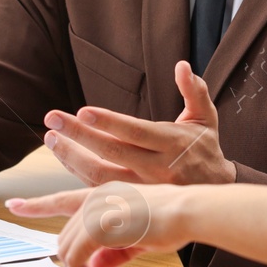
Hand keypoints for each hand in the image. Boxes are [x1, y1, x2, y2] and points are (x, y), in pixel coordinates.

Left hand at [7, 182, 190, 266]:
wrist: (188, 211)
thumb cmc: (174, 220)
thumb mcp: (140, 238)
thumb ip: (113, 253)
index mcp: (105, 193)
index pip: (62, 199)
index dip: (35, 205)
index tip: (14, 205)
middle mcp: (95, 198)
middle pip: (66, 239)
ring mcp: (93, 211)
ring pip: (67, 252)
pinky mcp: (96, 227)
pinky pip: (76, 262)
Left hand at [45, 60, 234, 185]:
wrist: (215, 193)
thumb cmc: (206, 149)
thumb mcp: (206, 119)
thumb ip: (194, 91)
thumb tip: (182, 66)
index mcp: (171, 144)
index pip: (135, 132)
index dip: (108, 122)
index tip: (83, 111)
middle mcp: (156, 168)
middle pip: (112, 152)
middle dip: (79, 135)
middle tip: (53, 119)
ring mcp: (143, 188)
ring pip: (100, 175)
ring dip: (72, 157)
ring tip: (51, 139)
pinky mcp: (133, 200)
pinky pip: (99, 189)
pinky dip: (78, 173)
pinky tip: (64, 157)